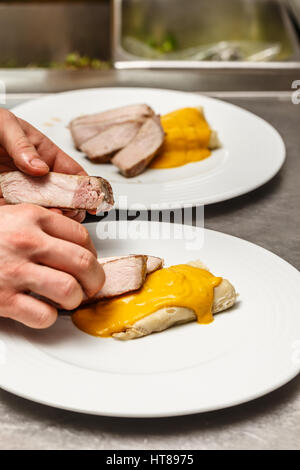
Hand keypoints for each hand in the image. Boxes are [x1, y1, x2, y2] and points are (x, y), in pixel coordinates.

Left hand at [0, 108, 86, 221]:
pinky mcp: (6, 202)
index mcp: (43, 154)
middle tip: (68, 211)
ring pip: (45, 209)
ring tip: (51, 215)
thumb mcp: (4, 126)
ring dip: (51, 215)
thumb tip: (40, 167)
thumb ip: (23, 145)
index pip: (73, 173)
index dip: (87, 187)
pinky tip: (32, 218)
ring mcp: (20, 190)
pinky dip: (29, 220)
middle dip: (70, 206)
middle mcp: (35, 175)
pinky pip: (21, 214)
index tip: (93, 199)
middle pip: (62, 196)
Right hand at [0, 204, 104, 327]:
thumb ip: (40, 224)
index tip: (90, 261)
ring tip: (68, 300)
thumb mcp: (9, 215)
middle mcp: (27, 242)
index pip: (82, 236)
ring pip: (69, 291)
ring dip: (74, 300)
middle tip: (91, 286)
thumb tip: (72, 241)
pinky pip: (44, 316)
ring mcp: (14, 272)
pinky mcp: (3, 300)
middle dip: (94, 280)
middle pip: (84, 264)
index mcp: (31, 217)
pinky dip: (48, 318)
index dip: (93, 253)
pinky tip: (42, 311)